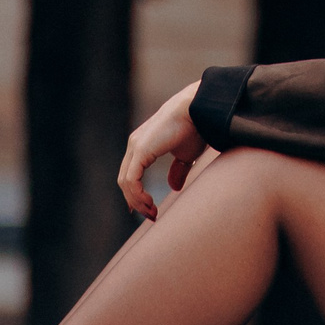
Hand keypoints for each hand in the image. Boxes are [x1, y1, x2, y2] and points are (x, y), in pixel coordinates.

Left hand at [118, 81, 205, 220]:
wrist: (199, 109)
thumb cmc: (196, 127)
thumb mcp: (187, 155)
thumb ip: (178, 170)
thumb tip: (174, 187)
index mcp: (143, 145)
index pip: (131, 173)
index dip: (135, 193)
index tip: (146, 208)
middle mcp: (135, 145)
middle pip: (125, 180)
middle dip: (136, 200)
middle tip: (151, 215)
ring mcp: (135, 147)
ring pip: (126, 182)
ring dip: (137, 201)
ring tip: (153, 212)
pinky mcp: (140, 150)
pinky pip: (131, 179)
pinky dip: (137, 194)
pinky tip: (149, 202)